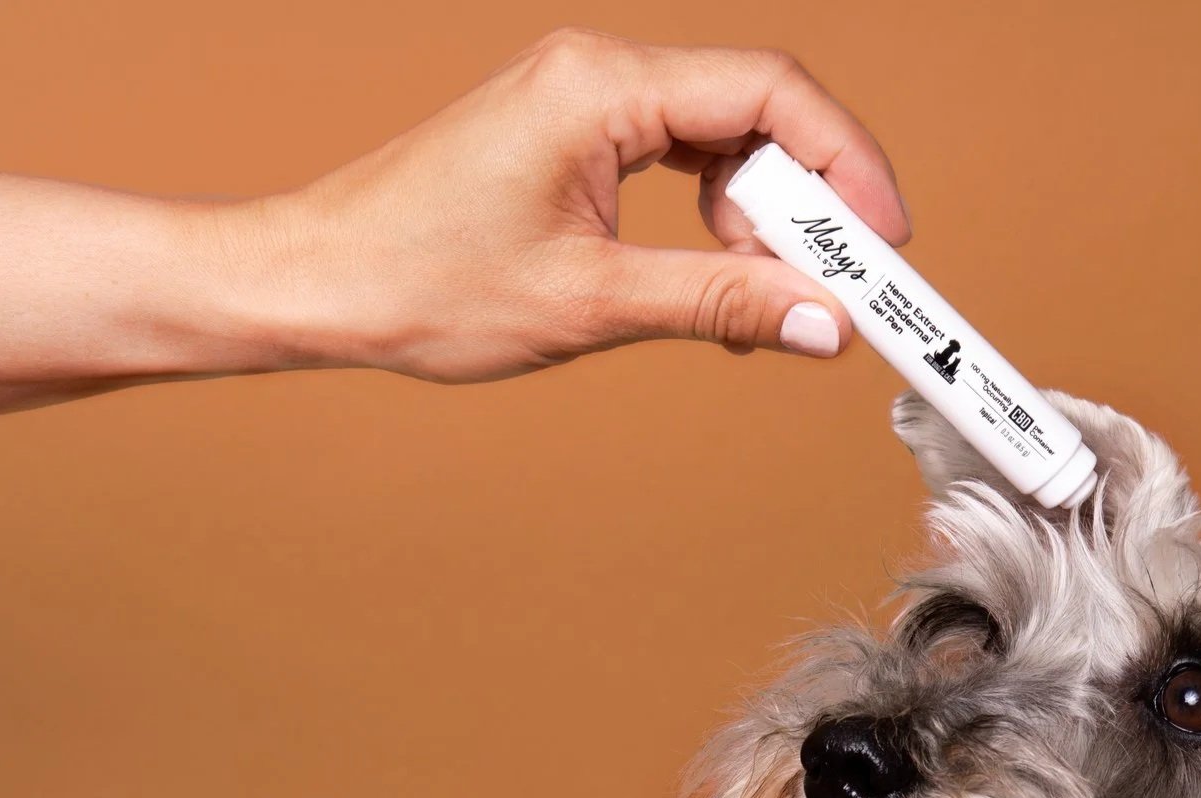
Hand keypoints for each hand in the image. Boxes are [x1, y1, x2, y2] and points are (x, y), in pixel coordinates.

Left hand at [239, 29, 911, 381]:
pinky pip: (675, 160)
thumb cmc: (418, 282)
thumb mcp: (589, 304)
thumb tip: (821, 320)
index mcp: (601, 87)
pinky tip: (712, 283)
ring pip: (720, 141)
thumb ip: (719, 302)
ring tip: (757, 304)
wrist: (315, 284)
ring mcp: (581, 100)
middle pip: (755, 111)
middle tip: (834, 290)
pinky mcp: (568, 136)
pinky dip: (710, 221)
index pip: (770, 94)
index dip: (846, 166)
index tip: (885, 244)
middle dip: (808, 204)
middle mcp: (596, 73)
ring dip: (758, 221)